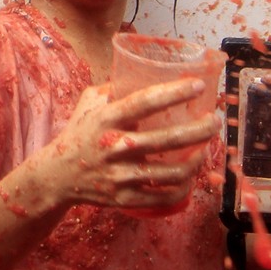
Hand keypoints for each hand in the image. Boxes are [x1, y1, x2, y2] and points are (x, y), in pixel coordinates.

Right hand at [39, 79, 216, 211]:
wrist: (56, 176)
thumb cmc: (79, 134)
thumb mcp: (88, 104)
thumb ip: (113, 88)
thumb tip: (140, 71)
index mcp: (106, 119)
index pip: (145, 102)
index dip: (175, 92)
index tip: (198, 85)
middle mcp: (114, 147)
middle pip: (168, 139)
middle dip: (200, 129)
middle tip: (214, 121)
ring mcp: (120, 176)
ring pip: (172, 172)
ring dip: (197, 159)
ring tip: (206, 147)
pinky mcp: (125, 198)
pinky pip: (164, 196)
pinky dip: (183, 186)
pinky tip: (190, 175)